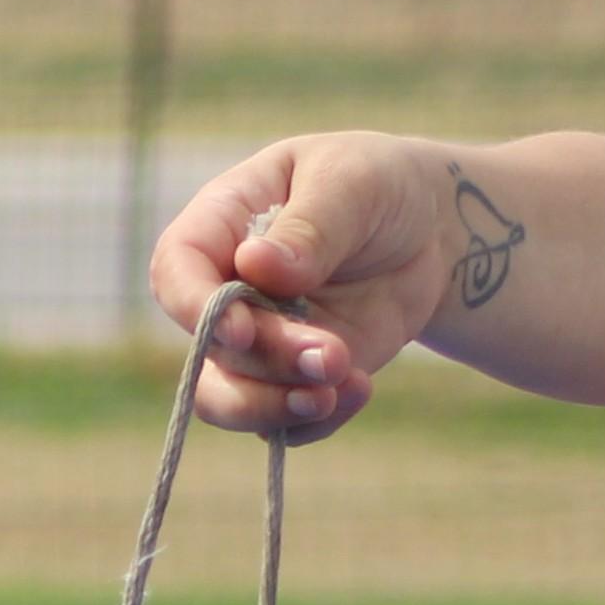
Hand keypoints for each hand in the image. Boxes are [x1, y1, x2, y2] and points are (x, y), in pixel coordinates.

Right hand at [147, 132, 463, 440]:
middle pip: (211, 348)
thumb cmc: (374, 183)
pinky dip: (316, 421)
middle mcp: (223, 292)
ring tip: (344, 386)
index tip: (241, 329)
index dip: (195, 308)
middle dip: (268, 360)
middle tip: (333, 356)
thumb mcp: (350, 182)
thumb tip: (255, 265)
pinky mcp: (292, 378)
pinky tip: (359, 390)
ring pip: (231, 398)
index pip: (176, 272)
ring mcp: (257, 341)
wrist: (427, 228)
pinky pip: (282, 422)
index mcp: (219, 227)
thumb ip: (308, 226)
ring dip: (280, 405)